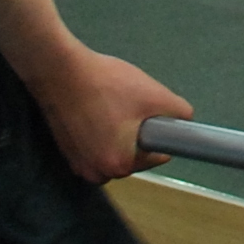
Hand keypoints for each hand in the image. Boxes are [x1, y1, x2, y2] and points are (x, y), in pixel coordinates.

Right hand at [31, 45, 190, 184]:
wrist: (58, 70)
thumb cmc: (106, 84)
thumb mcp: (153, 94)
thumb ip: (179, 112)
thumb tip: (185, 120)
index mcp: (118, 166)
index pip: (154, 157)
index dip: (158, 133)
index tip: (152, 115)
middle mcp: (95, 173)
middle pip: (132, 156)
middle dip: (135, 134)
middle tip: (130, 105)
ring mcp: (77, 164)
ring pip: (113, 151)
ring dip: (117, 134)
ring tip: (112, 105)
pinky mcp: (65, 151)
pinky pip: (93, 146)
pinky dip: (98, 132)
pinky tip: (96, 108)